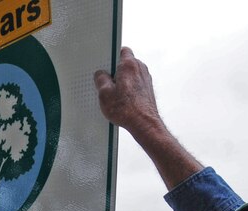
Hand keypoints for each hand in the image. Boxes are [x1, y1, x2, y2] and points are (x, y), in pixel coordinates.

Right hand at [95, 47, 202, 188]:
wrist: (143, 123)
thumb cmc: (126, 109)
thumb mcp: (104, 94)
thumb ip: (101, 79)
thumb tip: (100, 74)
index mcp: (129, 64)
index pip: (121, 50)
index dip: (112, 56)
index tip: (105, 65)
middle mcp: (140, 68)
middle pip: (125, 63)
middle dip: (115, 70)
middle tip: (105, 83)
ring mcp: (146, 79)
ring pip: (130, 74)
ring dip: (122, 81)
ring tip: (113, 95)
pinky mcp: (147, 89)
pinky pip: (135, 84)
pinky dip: (128, 89)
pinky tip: (121, 101)